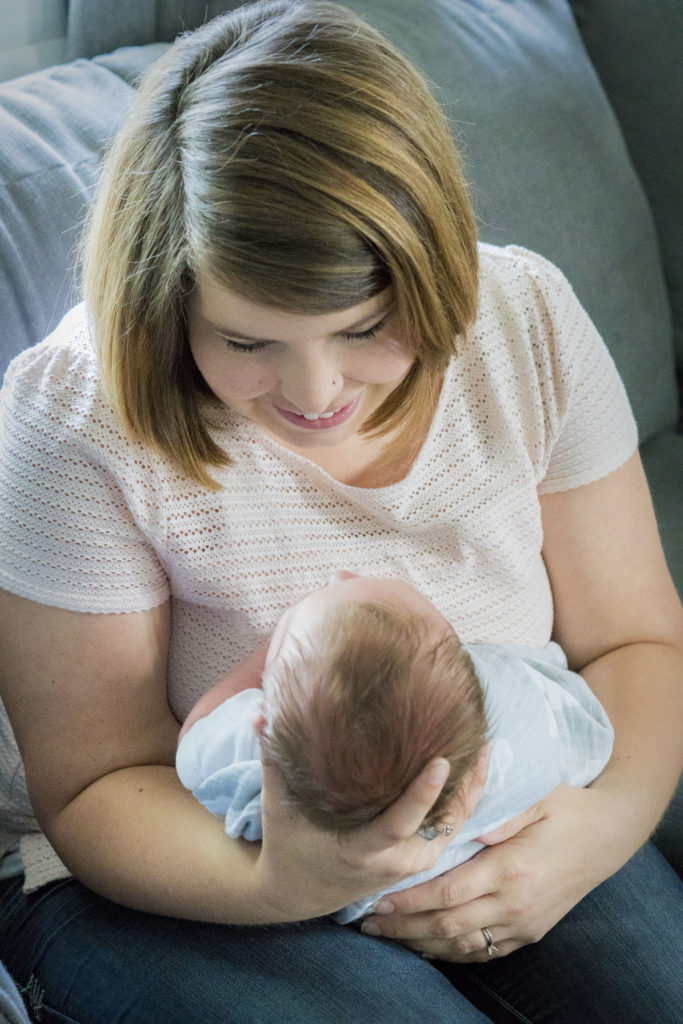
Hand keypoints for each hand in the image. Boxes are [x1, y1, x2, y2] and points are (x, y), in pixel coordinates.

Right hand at [253, 755, 472, 922]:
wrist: (298, 892)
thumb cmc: (290, 843)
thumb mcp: (278, 806)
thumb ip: (274, 760)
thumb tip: (263, 713)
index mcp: (362, 850)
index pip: (401, 823)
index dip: (423, 794)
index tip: (442, 761)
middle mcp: (395, 861)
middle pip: (443, 824)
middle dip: (466, 786)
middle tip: (482, 740)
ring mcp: (411, 863)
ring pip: (454, 826)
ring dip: (473, 789)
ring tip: (486, 744)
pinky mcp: (420, 858)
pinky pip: (451, 828)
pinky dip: (465, 800)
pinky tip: (475, 766)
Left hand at [360, 784, 620, 961]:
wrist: (608, 835)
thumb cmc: (566, 806)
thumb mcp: (537, 796)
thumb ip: (501, 809)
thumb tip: (470, 824)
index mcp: (510, 868)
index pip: (449, 892)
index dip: (411, 900)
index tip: (380, 898)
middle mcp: (515, 903)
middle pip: (448, 925)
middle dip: (404, 927)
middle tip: (369, 922)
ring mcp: (524, 923)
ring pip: (464, 945)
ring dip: (422, 943)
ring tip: (388, 936)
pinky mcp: (531, 932)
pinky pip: (485, 950)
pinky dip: (453, 951)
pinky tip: (428, 944)